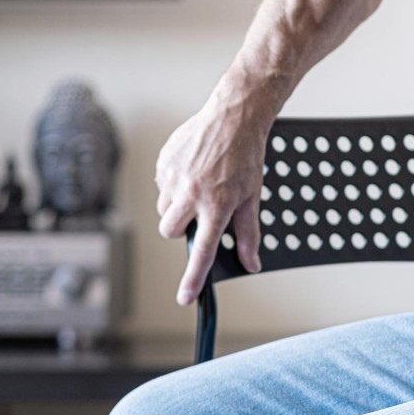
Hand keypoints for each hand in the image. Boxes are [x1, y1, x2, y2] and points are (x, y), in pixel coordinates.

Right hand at [156, 94, 265, 305]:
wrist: (234, 117)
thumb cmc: (246, 156)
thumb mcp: (252, 197)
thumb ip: (248, 234)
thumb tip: (251, 263)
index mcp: (217, 205)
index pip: (201, 251)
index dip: (193, 278)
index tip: (185, 297)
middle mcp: (192, 193)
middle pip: (171, 231)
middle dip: (181, 229)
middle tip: (200, 212)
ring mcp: (174, 177)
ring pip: (164, 209)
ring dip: (177, 206)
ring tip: (199, 185)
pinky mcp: (164, 162)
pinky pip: (161, 186)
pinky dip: (173, 184)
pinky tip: (192, 169)